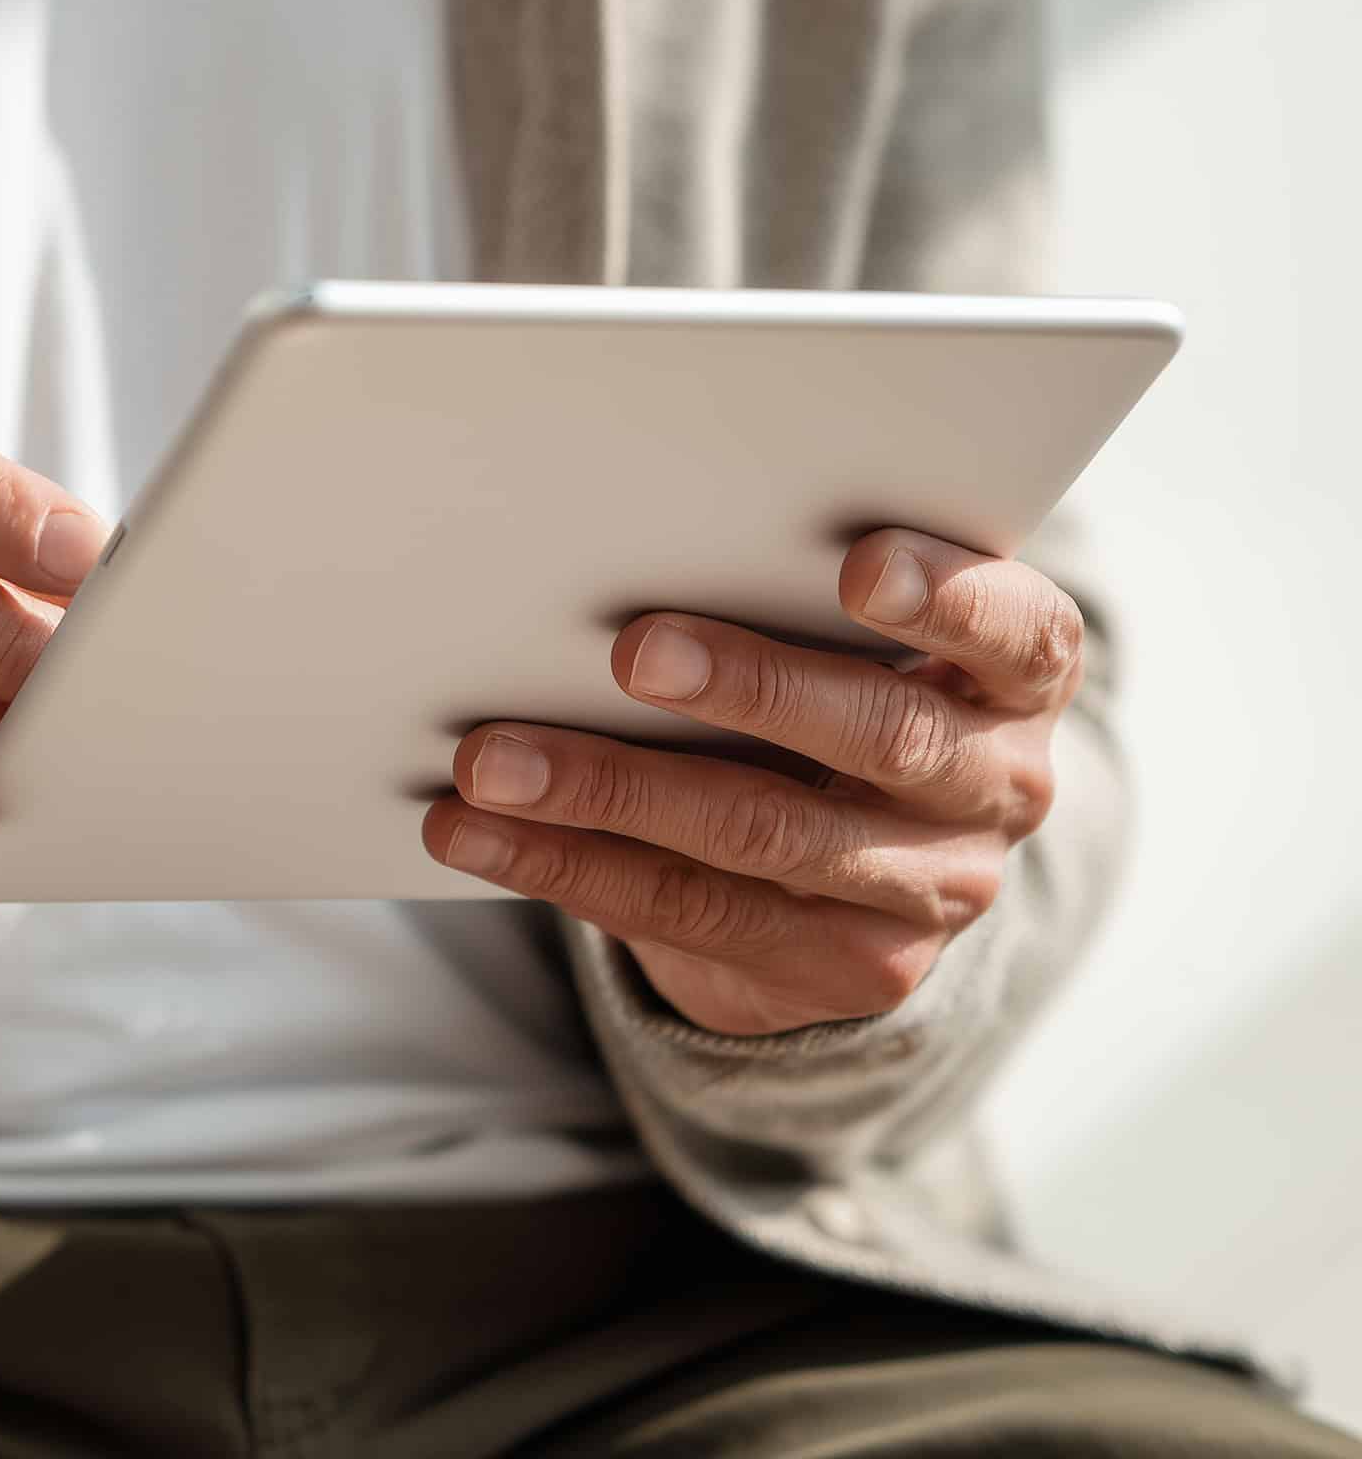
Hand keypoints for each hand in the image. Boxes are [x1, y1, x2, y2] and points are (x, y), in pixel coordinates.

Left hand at [422, 528, 1080, 1035]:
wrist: (878, 857)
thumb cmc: (838, 679)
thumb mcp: (853, 629)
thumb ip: (789, 581)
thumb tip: (613, 528)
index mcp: (1016, 674)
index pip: (1016, 630)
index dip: (946, 599)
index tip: (858, 564)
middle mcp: (997, 784)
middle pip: (882, 737)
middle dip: (748, 689)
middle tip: (631, 652)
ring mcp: (932, 890)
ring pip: (764, 836)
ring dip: (608, 793)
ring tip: (491, 763)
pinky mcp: (850, 970)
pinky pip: (695, 915)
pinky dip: (571, 865)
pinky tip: (482, 833)